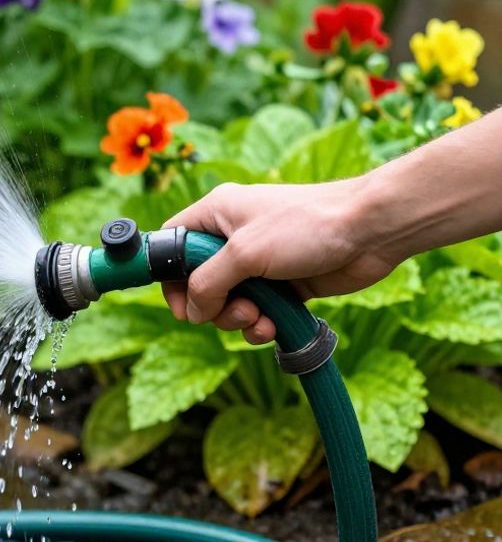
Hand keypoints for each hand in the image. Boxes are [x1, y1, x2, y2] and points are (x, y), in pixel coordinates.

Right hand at [161, 180, 400, 343]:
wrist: (371, 230)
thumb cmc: (306, 226)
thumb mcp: (244, 253)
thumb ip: (208, 283)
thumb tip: (193, 312)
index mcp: (216, 214)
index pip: (173, 245)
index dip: (170, 279)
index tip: (182, 306)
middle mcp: (233, 237)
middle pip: (199, 283)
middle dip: (213, 307)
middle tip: (237, 309)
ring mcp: (259, 262)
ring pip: (228, 303)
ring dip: (237, 320)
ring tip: (259, 317)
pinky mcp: (284, 284)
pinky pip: (257, 312)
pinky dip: (260, 325)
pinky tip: (273, 326)